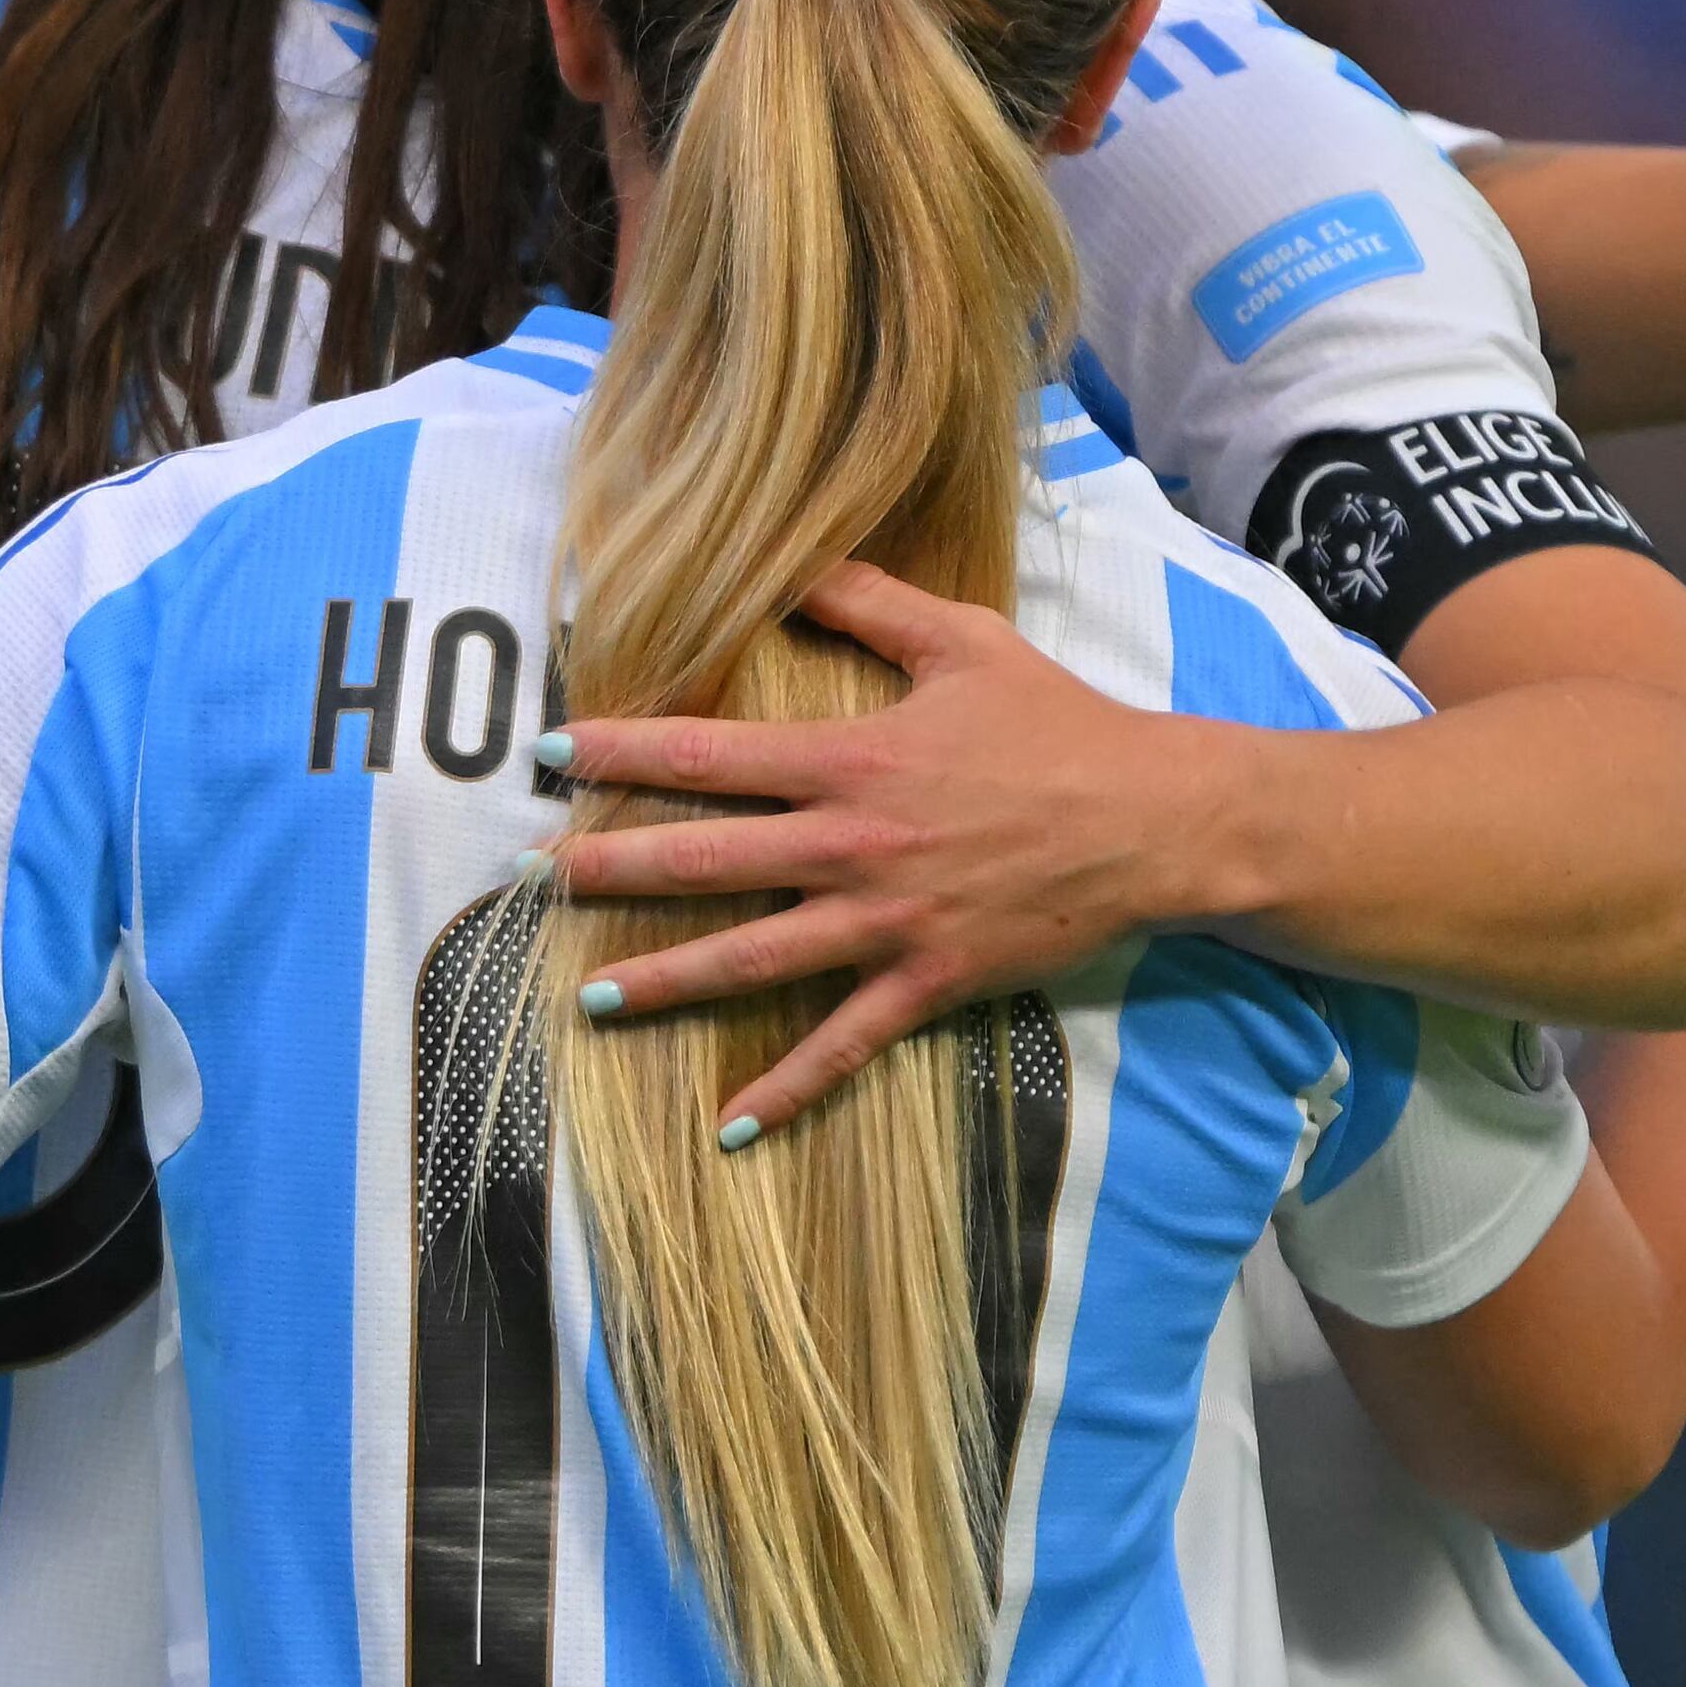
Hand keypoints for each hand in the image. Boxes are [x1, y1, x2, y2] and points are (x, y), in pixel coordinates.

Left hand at [536, 566, 1229, 1139]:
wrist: (1155, 820)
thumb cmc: (1057, 724)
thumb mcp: (961, 641)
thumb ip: (866, 602)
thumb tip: (789, 560)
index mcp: (850, 761)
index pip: (708, 758)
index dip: (622, 753)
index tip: (549, 754)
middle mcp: (852, 845)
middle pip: (706, 863)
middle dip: (609, 870)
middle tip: (530, 880)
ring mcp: (886, 923)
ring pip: (753, 960)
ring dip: (668, 980)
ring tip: (593, 995)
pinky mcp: (928, 982)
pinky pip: (843, 1045)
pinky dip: (786, 1089)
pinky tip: (727, 1126)